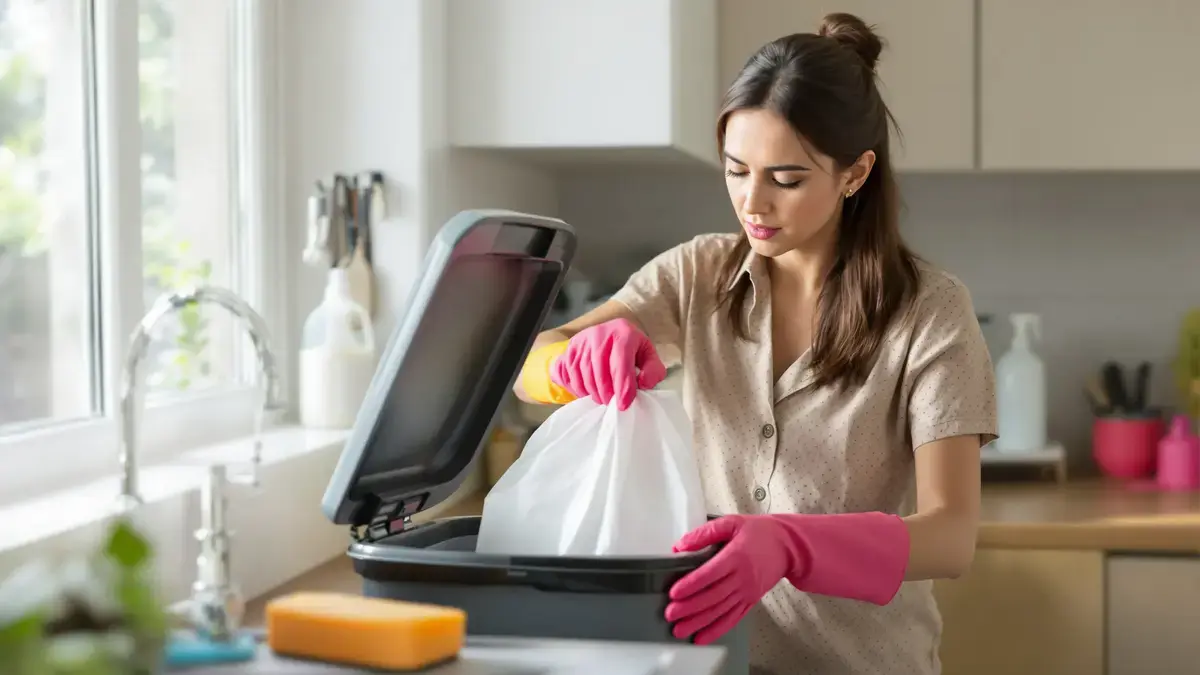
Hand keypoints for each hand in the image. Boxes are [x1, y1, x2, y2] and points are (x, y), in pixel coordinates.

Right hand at [550, 318, 666, 410]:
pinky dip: (574, 387)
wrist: (610, 333)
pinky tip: (585, 392)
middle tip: (611, 403)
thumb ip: (653, 370)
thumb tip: (643, 383)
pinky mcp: (568, 348)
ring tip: (600, 398)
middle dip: (605, 392)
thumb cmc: (631, 349)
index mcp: (623, 332)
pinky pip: (565, 371)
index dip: (622, 386)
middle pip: (598, 369)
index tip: (623, 405)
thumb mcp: (648, 355)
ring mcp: (581, 340)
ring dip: (590, 391)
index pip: (621, 362)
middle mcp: (599, 332)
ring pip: (580, 372)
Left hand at [664, 515, 798, 644]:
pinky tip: (702, 637)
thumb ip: (705, 533)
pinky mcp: (751, 601)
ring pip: (721, 611)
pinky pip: (733, 618)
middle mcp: (742, 577)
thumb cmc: (759, 532)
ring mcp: (748, 592)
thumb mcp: (731, 523)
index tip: (674, 593)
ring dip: (699, 623)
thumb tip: (680, 545)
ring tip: (680, 630)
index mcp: (736, 556)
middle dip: (690, 608)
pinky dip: (717, 630)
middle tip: (670, 615)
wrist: (788, 546)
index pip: (710, 574)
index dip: (691, 584)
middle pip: (713, 596)